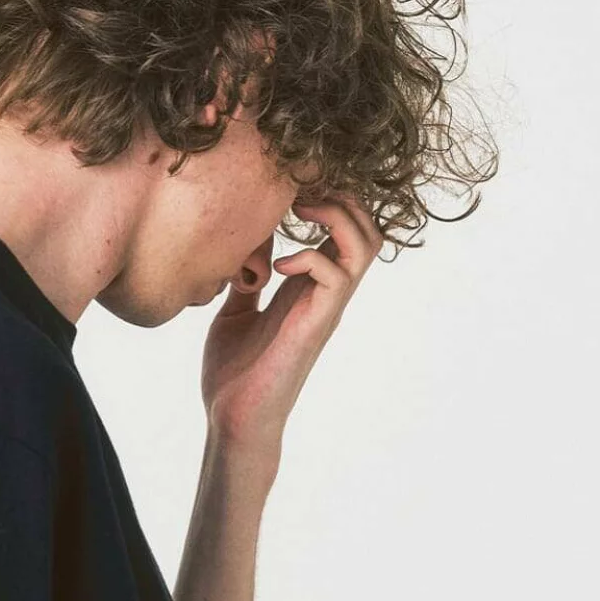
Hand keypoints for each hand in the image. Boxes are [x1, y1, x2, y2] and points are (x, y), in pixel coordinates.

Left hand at [200, 190, 383, 473]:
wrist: (232, 418)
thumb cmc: (233, 373)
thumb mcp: (234, 312)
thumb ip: (246, 277)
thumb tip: (244, 244)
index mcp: (307, 285)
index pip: (341, 227)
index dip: (327, 195)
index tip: (290, 182)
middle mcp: (325, 293)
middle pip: (367, 226)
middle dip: (341, 194)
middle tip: (301, 188)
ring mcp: (325, 308)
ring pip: (364, 244)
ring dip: (337, 215)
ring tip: (301, 209)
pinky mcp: (316, 325)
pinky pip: (336, 274)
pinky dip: (310, 256)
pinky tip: (276, 267)